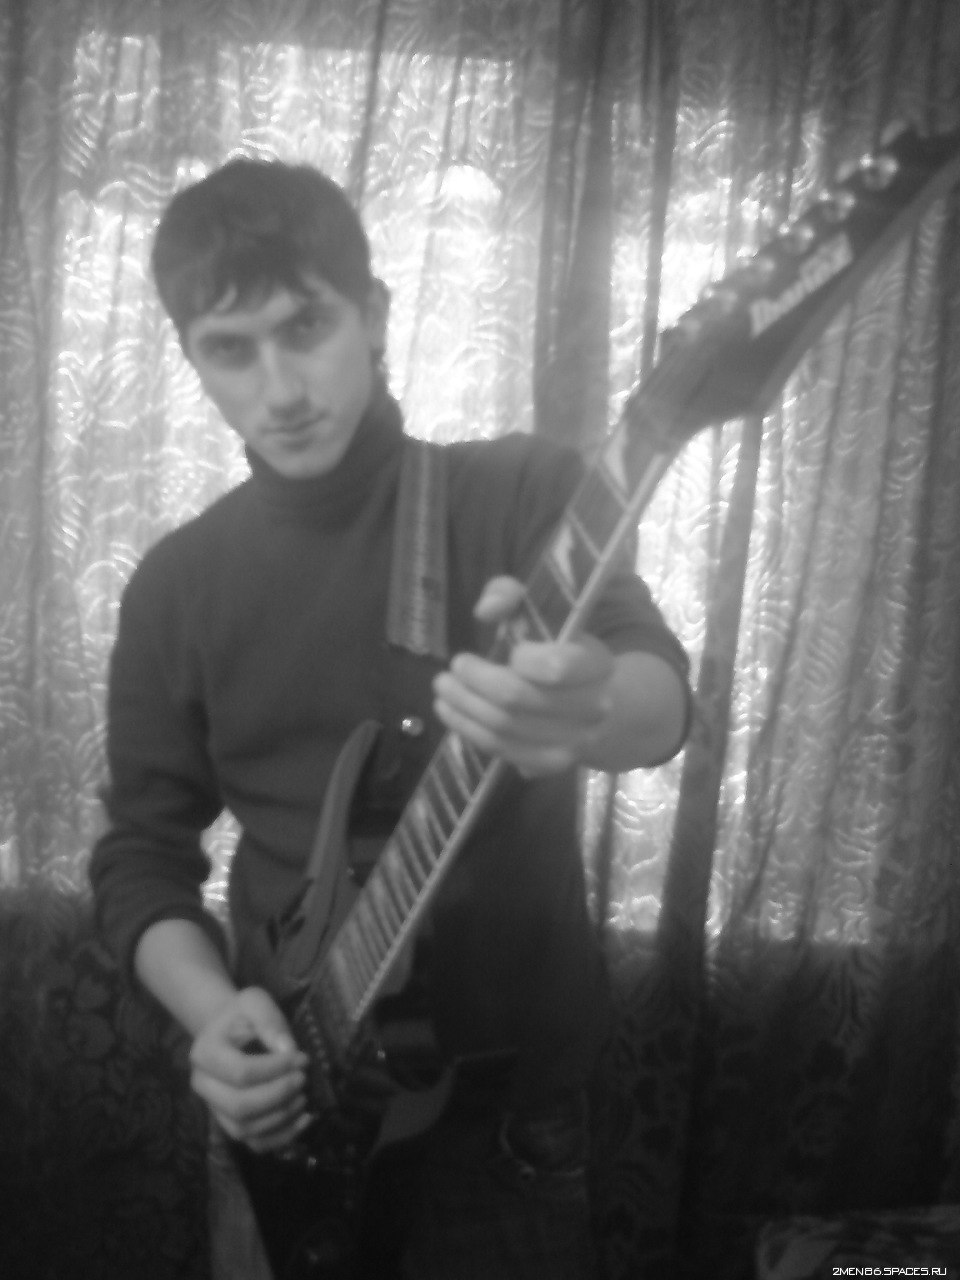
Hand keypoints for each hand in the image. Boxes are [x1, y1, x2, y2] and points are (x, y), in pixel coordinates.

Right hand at [188, 986, 310, 1154]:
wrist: (228, 1031)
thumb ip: (270, 1021)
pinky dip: (282, 1138)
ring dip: (281, 1117)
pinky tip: (305, 1120)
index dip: (275, 1069)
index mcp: (204, 1054)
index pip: (241, 1072)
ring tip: (304, 1097)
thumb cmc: (242, 1015)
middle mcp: (202, 1087)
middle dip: (278, 1095)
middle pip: (240, 1106)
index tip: (302, 1058)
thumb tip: (288, 1050)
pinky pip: (254, 1144)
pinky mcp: (230, 1124)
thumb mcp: (255, 1002)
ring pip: (245, 1129)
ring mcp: (214, 1109)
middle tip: (303, 1079)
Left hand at [432, 577, 614, 776]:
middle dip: (476, 682)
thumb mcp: (540, 613)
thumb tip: (486, 608)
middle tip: (452, 668)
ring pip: (505, 728)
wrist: (598, 706)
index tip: (506, 650)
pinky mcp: (552, 764)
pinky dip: (471, 731)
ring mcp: (573, 741)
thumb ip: (510, 594)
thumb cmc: (559, 652)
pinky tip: (451, 713)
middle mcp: (592, 707)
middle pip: (519, 699)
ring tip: (442, 689)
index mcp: (596, 663)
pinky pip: (504, 751)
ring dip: (465, 708)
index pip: (557, 667)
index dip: (524, 660)